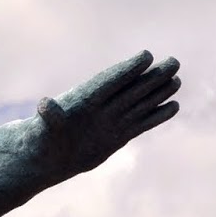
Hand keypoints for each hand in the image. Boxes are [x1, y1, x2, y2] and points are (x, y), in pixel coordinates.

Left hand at [36, 51, 179, 175]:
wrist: (43, 160)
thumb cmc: (38, 142)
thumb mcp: (42, 130)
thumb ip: (49, 117)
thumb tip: (44, 104)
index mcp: (84, 101)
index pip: (110, 81)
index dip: (127, 69)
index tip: (147, 56)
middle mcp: (101, 109)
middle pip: (131, 89)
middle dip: (152, 76)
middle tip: (174, 61)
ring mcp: (110, 122)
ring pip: (139, 103)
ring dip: (158, 92)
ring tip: (177, 79)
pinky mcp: (116, 137)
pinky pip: (141, 124)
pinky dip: (157, 116)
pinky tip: (174, 106)